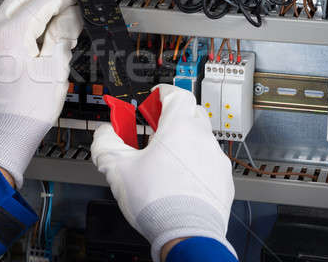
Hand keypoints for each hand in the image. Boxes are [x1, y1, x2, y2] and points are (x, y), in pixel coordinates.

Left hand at [0, 0, 82, 188]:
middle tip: (66, 3)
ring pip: (8, 10)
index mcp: (9, 35)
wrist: (7, 133)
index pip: (40, 4)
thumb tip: (72, 14)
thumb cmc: (28, 110)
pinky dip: (21, 23)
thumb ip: (63, 34)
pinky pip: (3, 27)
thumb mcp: (55, 68)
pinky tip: (38, 35)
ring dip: (31, 8)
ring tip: (55, 20)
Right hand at [91, 84, 235, 261]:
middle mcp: (202, 139)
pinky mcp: (222, 180)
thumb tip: (105, 133)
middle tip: (155, 127)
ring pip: (201, 138)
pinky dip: (195, 162)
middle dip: (173, 115)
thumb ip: (106, 143)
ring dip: (184, 140)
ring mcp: (215, 160)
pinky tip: (178, 179)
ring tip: (164, 157)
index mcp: (179, 128)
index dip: (163, 93)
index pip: (177, 94)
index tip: (154, 99)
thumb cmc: (158, 202)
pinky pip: (208, 161)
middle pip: (191, 112)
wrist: (187, 235)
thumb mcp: (118, 168)